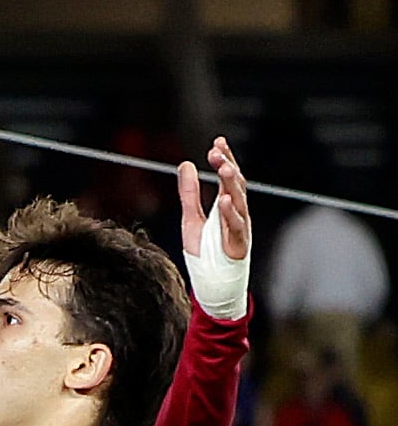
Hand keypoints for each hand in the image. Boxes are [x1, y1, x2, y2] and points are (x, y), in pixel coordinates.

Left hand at [179, 137, 251, 261]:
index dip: (225, 158)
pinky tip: (225, 200)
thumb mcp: (190, 218)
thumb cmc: (205, 252)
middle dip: (227, 167)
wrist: (212, 284)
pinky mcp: (238, 245)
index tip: (218, 141)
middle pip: (235, 185)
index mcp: (226, 206)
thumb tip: (187, 164)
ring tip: (224, 167)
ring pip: (239, 202)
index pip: (227, 177)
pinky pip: (237, 227)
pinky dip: (231, 213)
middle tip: (216, 151)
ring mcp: (239, 229)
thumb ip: (189, 193)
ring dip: (232, 184)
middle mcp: (236, 214)